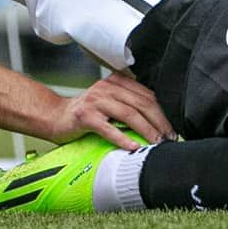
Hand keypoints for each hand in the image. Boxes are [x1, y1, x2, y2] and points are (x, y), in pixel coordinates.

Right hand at [40, 71, 174, 148]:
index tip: (171, 128)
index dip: (162, 112)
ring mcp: (96, 100)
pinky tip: (133, 147)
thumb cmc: (88, 113)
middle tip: (168, 138)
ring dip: (146, 130)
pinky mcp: (85, 116)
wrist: (56, 116)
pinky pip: (108, 128)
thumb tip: (158, 123)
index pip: (147, 95)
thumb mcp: (111, 102)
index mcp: (117, 81)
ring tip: (156, 143)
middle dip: (158, 122)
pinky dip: (122, 138)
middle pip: (141, 103)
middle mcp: (107, 87)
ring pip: (128, 114)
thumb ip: (130, 105)